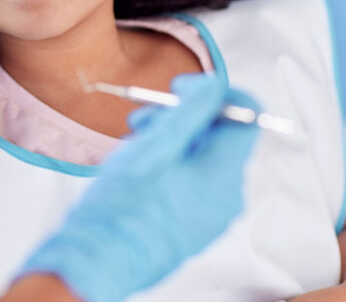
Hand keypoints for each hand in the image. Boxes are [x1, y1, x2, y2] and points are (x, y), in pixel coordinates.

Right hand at [18, 74, 259, 301]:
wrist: (99, 259)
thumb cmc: (122, 205)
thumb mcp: (158, 144)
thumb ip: (193, 109)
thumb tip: (216, 85)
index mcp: (224, 174)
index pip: (246, 116)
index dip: (215, 94)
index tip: (181, 90)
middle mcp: (227, 196)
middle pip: (220, 136)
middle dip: (183, 117)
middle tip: (145, 118)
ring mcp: (212, 215)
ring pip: (203, 158)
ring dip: (172, 140)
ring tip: (136, 142)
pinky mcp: (194, 225)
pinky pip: (193, 182)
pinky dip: (172, 165)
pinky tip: (141, 166)